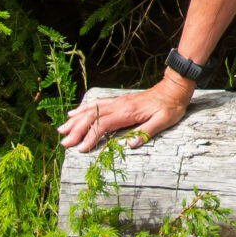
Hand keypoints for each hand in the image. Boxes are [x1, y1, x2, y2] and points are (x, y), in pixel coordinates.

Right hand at [58, 77, 193, 153]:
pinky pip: (97, 104)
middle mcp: (119, 106)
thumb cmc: (170, 106)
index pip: (102, 125)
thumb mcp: (164, 121)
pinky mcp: (119, 101)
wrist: (174, 88)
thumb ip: (146, 132)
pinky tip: (74, 113)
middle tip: (64, 143)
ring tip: (62, 129)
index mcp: (127, 112)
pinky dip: (83, 109)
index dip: (90, 137)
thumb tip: (130, 146)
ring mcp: (117, 102)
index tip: (81, 148)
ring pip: (91, 109)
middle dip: (76, 130)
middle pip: (91, 117)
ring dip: (75, 120)